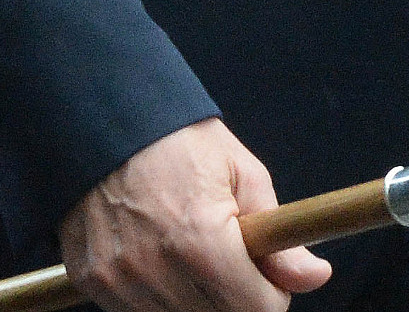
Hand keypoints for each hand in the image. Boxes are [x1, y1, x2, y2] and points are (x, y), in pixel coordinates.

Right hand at [59, 118, 331, 311]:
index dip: (272, 293)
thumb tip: (316, 275)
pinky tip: (157, 256)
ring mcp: (118, 281)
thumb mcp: (243, 173)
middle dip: (236, 296)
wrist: (106, 116)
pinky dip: (157, 295)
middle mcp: (155, 271)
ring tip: (191, 250)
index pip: (257, 311)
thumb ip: (279, 237)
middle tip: (230, 256)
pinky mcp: (92, 282)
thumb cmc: (180, 140)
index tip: (267, 271)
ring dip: (195, 298)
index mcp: (200, 242)